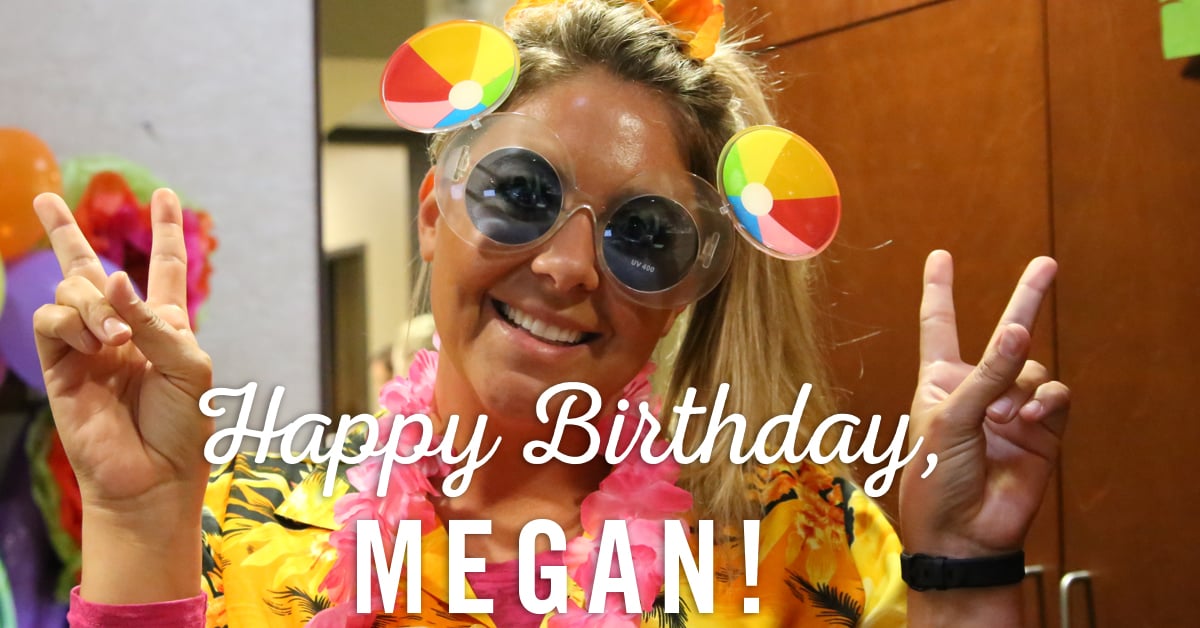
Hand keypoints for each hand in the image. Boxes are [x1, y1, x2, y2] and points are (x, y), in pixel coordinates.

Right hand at [32, 189, 213, 515]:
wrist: (153, 477)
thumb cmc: (183, 426)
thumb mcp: (191, 367)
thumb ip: (156, 322)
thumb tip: (115, 281)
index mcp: (164, 325)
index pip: (164, 267)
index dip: (165, 230)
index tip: (163, 194)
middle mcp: (123, 329)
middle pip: (89, 270)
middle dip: (63, 230)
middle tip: (45, 198)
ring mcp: (88, 346)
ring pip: (70, 292)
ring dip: (91, 302)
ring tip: (114, 337)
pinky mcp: (60, 366)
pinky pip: (50, 321)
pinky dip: (72, 321)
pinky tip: (96, 342)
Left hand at [899, 251, 1069, 557]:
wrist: (961, 533)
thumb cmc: (934, 477)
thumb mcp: (948, 418)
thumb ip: (985, 375)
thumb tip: (1018, 332)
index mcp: (939, 380)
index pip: (939, 325)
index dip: (940, 290)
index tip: (940, 256)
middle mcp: (977, 388)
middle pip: (1005, 334)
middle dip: (1027, 298)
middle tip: (1047, 263)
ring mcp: (1011, 409)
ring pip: (1032, 369)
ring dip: (1019, 385)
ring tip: (1000, 416)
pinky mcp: (1041, 431)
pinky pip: (1053, 396)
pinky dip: (1043, 401)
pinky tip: (1026, 419)